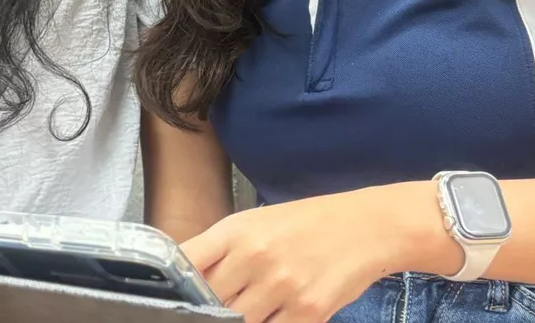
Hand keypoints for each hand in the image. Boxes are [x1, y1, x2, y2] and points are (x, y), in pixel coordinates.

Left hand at [181, 182, 454, 322]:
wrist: (367, 227)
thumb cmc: (308, 222)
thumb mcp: (257, 222)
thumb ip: (221, 249)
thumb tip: (185, 275)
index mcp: (236, 231)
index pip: (185, 261)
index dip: (171, 283)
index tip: (167, 293)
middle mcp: (254, 257)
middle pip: (207, 300)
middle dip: (207, 307)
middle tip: (216, 305)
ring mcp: (281, 286)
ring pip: (238, 321)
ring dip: (239, 318)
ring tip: (252, 305)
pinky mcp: (308, 312)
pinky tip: (275, 313)